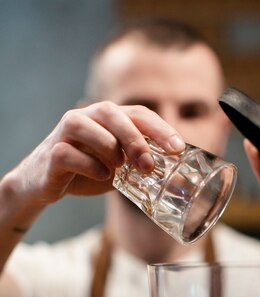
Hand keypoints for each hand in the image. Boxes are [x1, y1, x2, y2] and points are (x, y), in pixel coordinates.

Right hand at [3, 101, 184, 207]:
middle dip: (135, 139)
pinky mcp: (52, 152)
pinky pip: (70, 154)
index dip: (160, 128)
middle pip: (112, 113)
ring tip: (118, 169)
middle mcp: (86, 117)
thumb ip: (138, 161)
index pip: (138, 113)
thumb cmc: (86, 170)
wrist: (45, 183)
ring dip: (109, 150)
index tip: (178, 148)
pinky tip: (101, 176)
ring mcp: (65, 132)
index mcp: (107, 118)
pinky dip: (91, 168)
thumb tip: (174, 171)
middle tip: (149, 166)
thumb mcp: (118, 165)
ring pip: (88, 127)